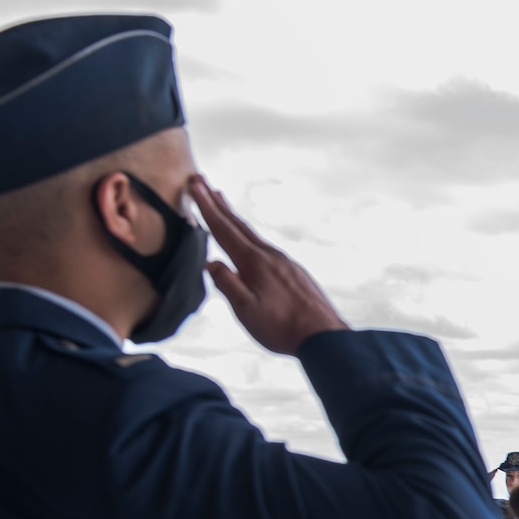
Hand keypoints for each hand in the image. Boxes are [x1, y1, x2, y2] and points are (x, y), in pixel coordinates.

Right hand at [190, 176, 347, 354]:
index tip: (195, 186)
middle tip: (202, 182)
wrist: (324, 336)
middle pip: (238, 224)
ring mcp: (284, 262)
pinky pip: (266, 247)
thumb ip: (226, 284)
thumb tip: (211, 262)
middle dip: (218, 203)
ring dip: (235, 218)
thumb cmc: (283, 327)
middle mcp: (269, 256)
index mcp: (253, 262)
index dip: (206, 207)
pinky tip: (251, 241)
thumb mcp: (246, 310)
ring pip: (253, 234)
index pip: (223, 229)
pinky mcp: (294, 272)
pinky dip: (251, 236)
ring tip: (223, 203)